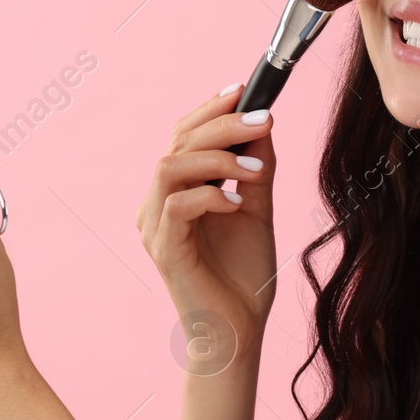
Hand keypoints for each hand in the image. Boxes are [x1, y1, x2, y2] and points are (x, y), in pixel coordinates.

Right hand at [137, 84, 277, 344]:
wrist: (240, 330)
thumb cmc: (243, 274)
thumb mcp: (257, 208)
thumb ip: (256, 168)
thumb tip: (263, 123)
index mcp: (174, 192)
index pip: (182, 135)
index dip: (209, 109)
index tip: (243, 89)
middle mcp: (156, 205)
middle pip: (177, 142)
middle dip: (222, 124)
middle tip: (264, 119)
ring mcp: (155, 227)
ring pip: (170, 166)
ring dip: (217, 158)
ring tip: (256, 169)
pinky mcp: (164, 250)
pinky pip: (177, 206)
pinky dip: (209, 196)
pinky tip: (237, 203)